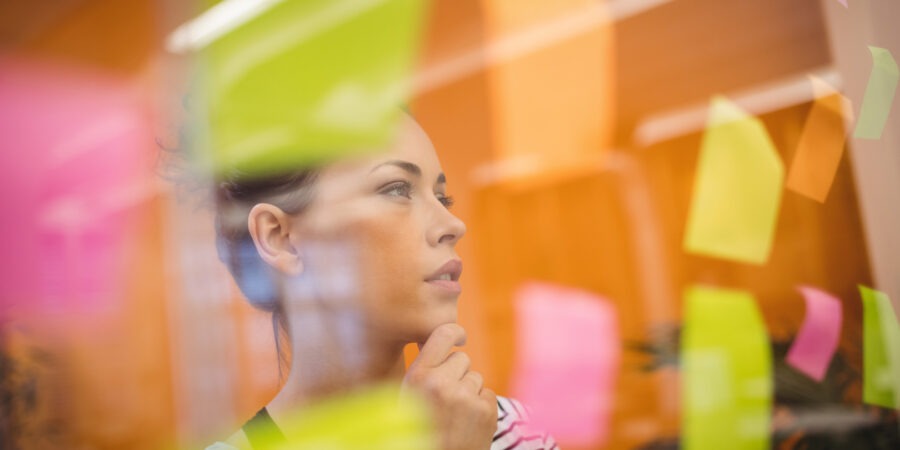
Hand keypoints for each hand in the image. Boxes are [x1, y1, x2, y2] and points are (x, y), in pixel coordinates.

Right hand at [403, 324, 497, 449]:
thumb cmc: (419, 430)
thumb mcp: (408, 397)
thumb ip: (425, 371)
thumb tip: (446, 339)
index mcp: (418, 377)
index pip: (443, 334)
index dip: (454, 333)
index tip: (459, 337)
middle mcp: (441, 384)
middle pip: (462, 358)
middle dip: (458, 373)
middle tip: (447, 397)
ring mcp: (465, 398)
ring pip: (476, 377)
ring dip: (469, 391)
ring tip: (456, 414)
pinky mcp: (486, 411)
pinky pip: (488, 394)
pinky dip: (481, 406)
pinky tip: (468, 422)